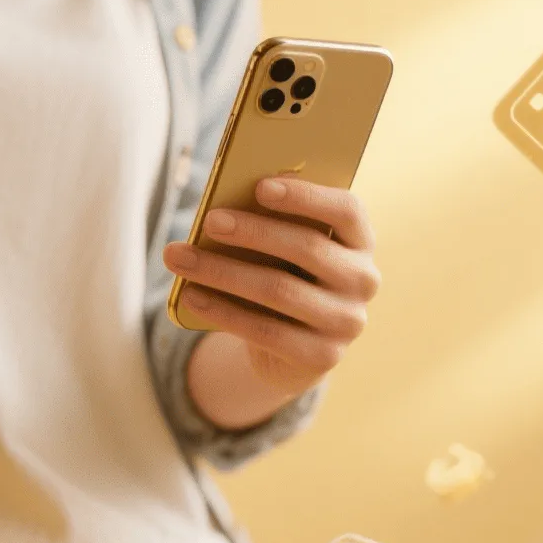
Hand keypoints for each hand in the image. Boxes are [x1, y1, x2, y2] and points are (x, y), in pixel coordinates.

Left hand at [164, 177, 380, 395]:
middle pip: (307, 248)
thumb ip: (270, 225)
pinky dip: (222, 311)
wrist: (290, 349)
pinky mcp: (322, 356)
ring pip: (279, 289)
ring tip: (179, 257)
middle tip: (209, 220)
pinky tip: (191, 295)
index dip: (306, 196)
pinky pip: (265, 330)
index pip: (346, 210)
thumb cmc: (283, 277)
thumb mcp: (283, 251)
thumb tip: (223, 207)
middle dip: (252, 232)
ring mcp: (346, 322)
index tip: (260, 186)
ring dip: (222, 271)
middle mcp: (363, 280)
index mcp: (360, 241)